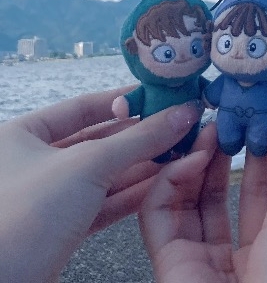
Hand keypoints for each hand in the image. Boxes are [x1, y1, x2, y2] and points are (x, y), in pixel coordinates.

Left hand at [0, 87, 202, 282]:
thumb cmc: (27, 216)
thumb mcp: (88, 165)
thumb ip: (140, 138)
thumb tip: (184, 113)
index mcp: (22, 135)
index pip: (82, 107)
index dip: (123, 101)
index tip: (160, 97)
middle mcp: (31, 163)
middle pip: (96, 141)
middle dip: (139, 137)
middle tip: (179, 127)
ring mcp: (46, 199)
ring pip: (101, 176)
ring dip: (141, 167)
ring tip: (180, 153)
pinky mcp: (59, 231)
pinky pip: (100, 204)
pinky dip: (130, 195)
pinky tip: (162, 184)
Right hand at [139, 115, 266, 282]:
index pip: (257, 188)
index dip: (255, 150)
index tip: (253, 115)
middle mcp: (231, 253)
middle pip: (218, 191)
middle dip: (220, 151)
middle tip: (223, 115)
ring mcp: (197, 259)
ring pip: (185, 199)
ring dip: (192, 160)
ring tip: (207, 128)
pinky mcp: (167, 263)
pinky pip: (158, 216)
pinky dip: (169, 182)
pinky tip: (191, 159)